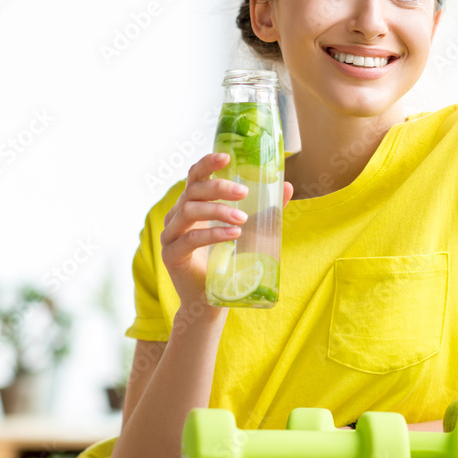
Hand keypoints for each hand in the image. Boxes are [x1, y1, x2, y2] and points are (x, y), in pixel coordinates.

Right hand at [160, 153, 293, 314]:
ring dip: (218, 211)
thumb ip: (265, 210)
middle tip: (244, 192)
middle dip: (219, 188)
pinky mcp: (171, 256)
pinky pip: (189, 239)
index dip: (207, 163)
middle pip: (192, 191)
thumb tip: (287, 186)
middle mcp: (177, 217)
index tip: (226, 157)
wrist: (211, 301)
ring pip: (189, 211)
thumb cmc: (228, 262)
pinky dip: (212, 234)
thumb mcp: (248, 231)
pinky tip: (233, 234)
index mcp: (192, 205)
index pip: (194, 176)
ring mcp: (171, 236)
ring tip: (243, 218)